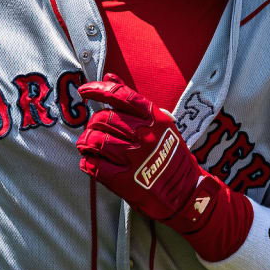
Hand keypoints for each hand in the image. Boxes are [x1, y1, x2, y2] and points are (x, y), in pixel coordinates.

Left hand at [76, 74, 203, 221]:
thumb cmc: (171, 155)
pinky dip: (88, 162)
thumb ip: (134, 101)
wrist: (185, 192)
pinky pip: (92, 165)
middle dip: (94, 124)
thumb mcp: (161, 123)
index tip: (84, 91)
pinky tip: (93, 162)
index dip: (98, 89)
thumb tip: (110, 77)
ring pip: (94, 140)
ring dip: (87, 142)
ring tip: (90, 146)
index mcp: (154, 119)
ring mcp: (132, 158)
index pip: (120, 96)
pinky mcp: (122, 180)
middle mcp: (143, 135)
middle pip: (102, 119)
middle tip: (96, 131)